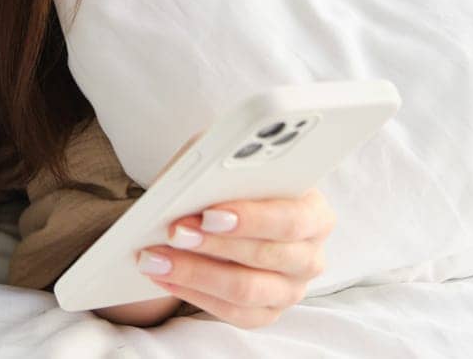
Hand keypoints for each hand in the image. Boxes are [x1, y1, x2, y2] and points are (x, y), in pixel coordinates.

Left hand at [134, 187, 334, 328]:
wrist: (230, 208)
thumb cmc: (234, 180)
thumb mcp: (229, 161)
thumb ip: (221, 168)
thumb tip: (195, 184)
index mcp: (315, 213)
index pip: (290, 219)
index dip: (251, 218)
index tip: (208, 213)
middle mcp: (310, 255)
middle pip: (265, 256)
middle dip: (213, 244)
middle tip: (173, 232)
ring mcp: (291, 289)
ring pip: (246, 290)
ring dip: (196, 273)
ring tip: (158, 257)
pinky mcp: (267, 312)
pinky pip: (233, 313)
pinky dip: (194, 293)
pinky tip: (165, 276)